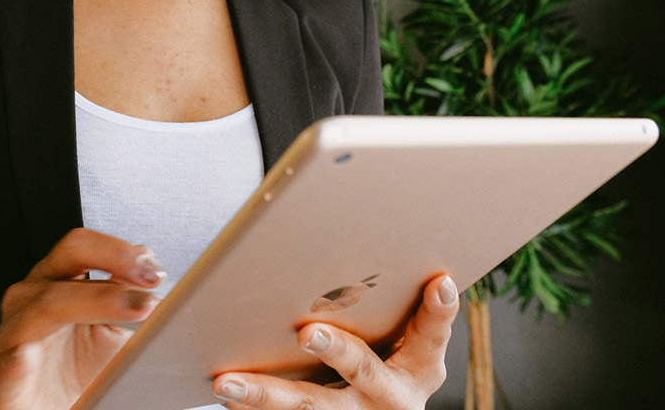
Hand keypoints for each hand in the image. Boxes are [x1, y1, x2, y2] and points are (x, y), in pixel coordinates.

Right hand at [0, 228, 164, 409]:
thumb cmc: (81, 368)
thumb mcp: (118, 329)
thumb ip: (136, 300)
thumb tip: (167, 284)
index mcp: (61, 279)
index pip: (87, 246)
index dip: (123, 252)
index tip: (156, 272)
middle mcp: (35, 297)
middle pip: (69, 255)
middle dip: (113, 259)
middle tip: (149, 280)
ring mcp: (15, 334)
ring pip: (45, 305)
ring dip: (91, 302)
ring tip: (131, 308)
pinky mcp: (5, 382)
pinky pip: (9, 366)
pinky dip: (18, 361)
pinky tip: (29, 357)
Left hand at [212, 274, 458, 409]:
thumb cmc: (396, 362)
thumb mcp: (414, 342)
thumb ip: (415, 309)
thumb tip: (430, 269)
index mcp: (420, 368)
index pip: (432, 334)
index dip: (438, 311)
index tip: (438, 282)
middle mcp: (390, 397)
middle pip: (361, 369)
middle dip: (335, 350)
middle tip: (307, 331)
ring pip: (307, 406)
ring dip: (265, 395)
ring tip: (228, 382)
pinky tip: (225, 395)